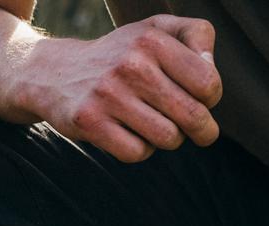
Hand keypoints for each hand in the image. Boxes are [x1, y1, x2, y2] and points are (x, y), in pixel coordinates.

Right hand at [23, 14, 222, 162]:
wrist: (57, 73)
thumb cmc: (118, 55)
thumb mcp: (155, 29)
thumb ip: (195, 36)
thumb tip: (211, 73)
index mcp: (152, 39)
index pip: (207, 82)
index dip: (212, 98)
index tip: (204, 102)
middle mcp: (131, 65)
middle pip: (191, 114)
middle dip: (203, 130)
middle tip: (204, 135)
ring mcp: (108, 96)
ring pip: (166, 138)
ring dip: (169, 140)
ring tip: (161, 131)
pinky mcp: (90, 123)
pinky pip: (136, 153)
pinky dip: (141, 151)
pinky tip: (133, 138)